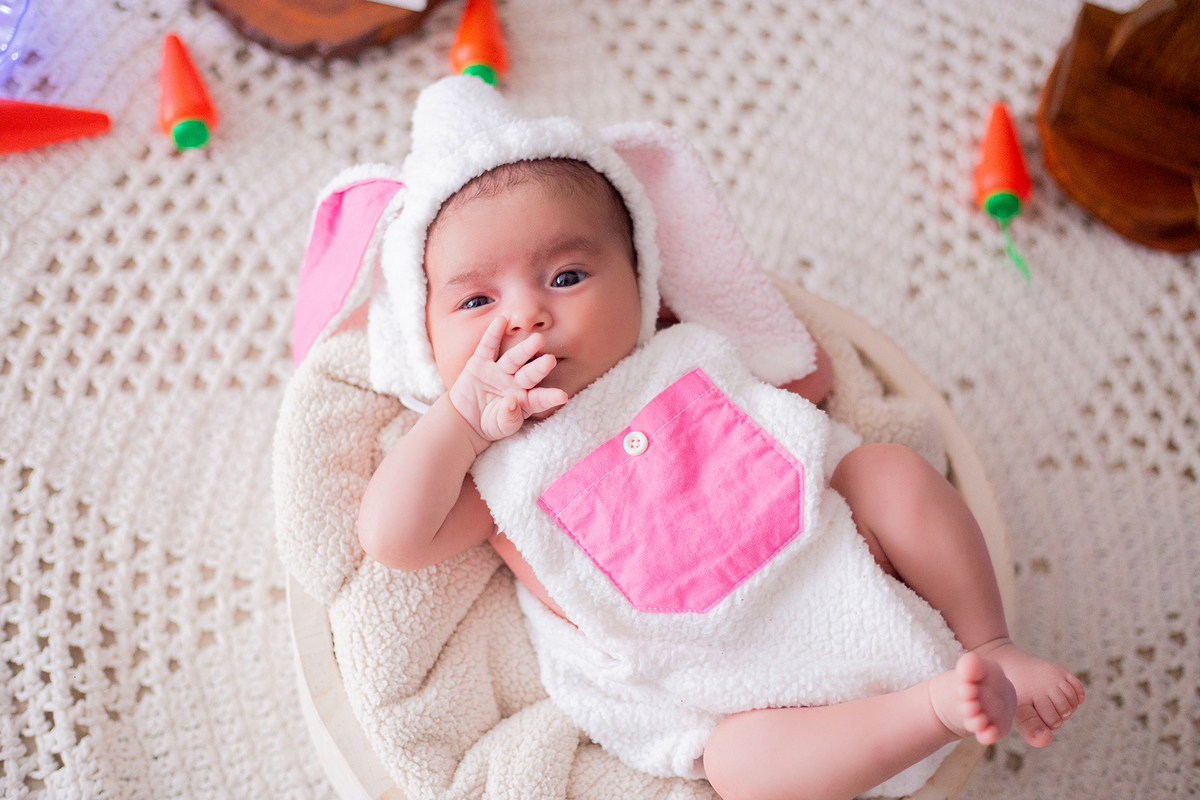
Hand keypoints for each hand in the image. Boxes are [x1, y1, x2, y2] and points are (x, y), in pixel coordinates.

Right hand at [448, 316, 568, 442]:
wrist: (466, 419)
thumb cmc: (490, 423)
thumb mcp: (501, 425)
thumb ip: (508, 418)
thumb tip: (513, 402)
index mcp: (525, 399)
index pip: (539, 398)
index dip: (550, 397)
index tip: (562, 396)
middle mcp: (516, 382)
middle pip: (529, 373)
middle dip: (539, 367)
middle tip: (550, 360)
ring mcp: (499, 370)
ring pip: (513, 358)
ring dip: (525, 349)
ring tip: (538, 339)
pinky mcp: (480, 363)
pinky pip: (488, 346)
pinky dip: (493, 333)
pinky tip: (501, 320)